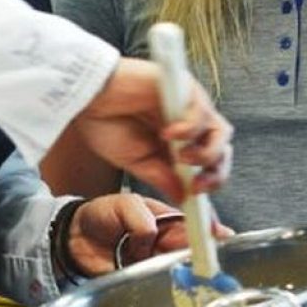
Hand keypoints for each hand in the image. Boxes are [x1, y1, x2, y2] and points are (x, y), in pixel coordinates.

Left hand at [64, 193, 233, 276]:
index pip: (191, 224)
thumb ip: (138, 216)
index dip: (207, 231)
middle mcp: (163, 243)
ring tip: (198, 275)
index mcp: (165, 220)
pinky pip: (157, 286)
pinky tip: (173, 288)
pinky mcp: (140, 282)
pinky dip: (165, 288)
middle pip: (190, 250)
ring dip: (187, 274)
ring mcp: (153, 263)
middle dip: (202, 256)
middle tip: (211, 260)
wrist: (72, 238)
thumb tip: (151, 233)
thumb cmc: (99, 215)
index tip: (221, 236)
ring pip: (178, 270)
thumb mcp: (121, 204)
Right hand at [73, 59, 232, 200]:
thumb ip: (162, 177)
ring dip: (206, 153)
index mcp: (176, 144)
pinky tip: (168, 134)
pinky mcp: (184, 86)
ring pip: (220, 132)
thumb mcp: (135, 162)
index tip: (209, 219)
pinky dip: (190, 128)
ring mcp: (187, 106)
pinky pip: (201, 111)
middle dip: (215, 174)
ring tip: (182, 159)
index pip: (206, 167)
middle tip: (197, 188)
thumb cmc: (104, 121)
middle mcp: (187, 124)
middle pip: (222, 150)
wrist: (84, 96)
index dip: (210, 189)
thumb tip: (184, 197)